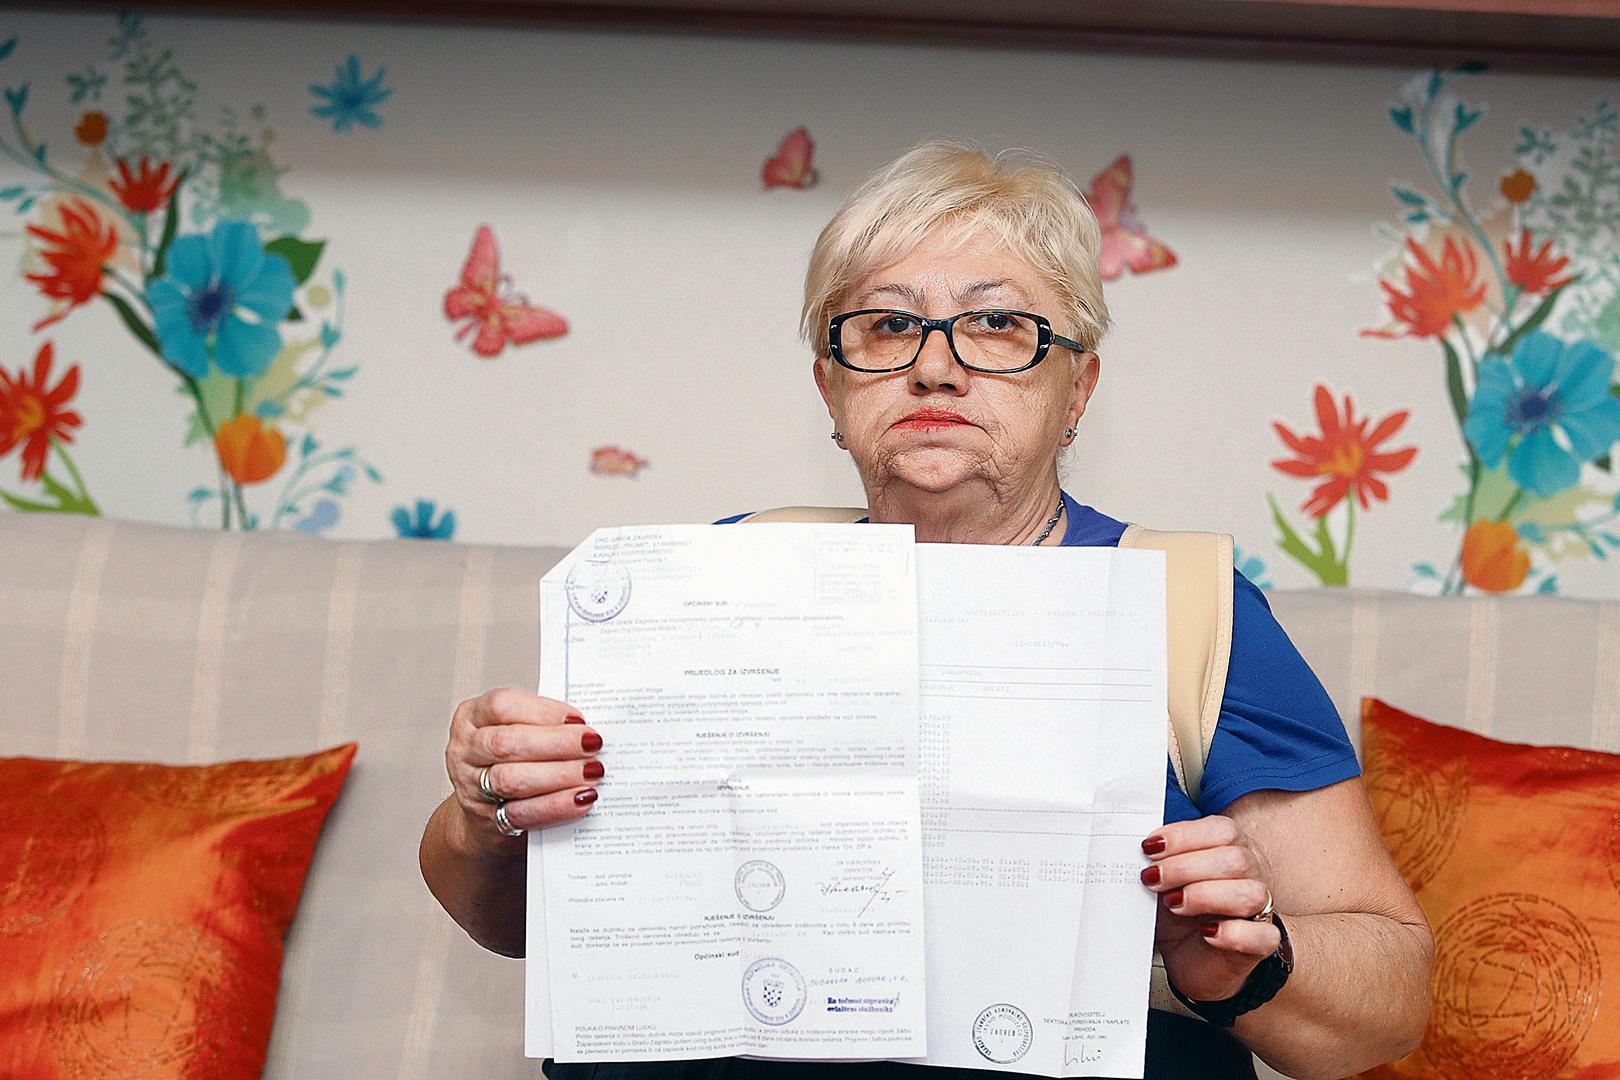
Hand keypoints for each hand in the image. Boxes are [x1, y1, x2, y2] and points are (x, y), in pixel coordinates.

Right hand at [445, 687, 602, 851]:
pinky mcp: (486, 820)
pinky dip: (555, 806)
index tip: (578, 719)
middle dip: (556, 743)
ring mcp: (470, 787)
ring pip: (511, 779)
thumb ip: (544, 724)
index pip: (501, 705)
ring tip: (592, 772)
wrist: (487, 811)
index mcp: (472, 716)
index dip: (543, 711)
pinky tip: (581, 799)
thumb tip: (587, 727)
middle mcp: (465, 750)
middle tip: (592, 744)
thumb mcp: (518, 730)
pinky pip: (521, 814)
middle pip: (507, 743)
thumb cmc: (511, 759)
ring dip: (559, 775)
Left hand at [1140, 815, 1281, 1001]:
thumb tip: (1138, 849)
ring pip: (1251, 894)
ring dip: (1204, 896)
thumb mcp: (1162, 881)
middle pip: (1235, 859)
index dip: (1184, 836)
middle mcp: (1252, 875)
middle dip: (1185, 868)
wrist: (1187, 959)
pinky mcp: (1261, 945)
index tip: (1149, 848)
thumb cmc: (1178, 915)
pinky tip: (1207, 932)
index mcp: (1231, 849)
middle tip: (1153, 879)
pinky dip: (1232, 934)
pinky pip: (1264, 936)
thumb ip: (1158, 861)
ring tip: (1173, 904)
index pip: (1222, 830)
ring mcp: (1260, 910)